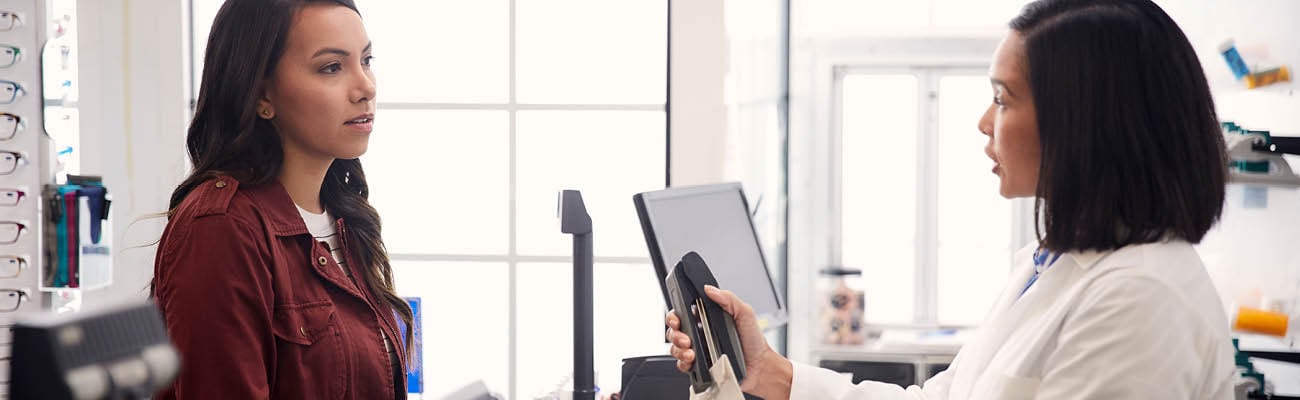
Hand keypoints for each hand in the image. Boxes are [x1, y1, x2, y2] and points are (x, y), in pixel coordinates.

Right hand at [665, 285, 790, 396]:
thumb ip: (728, 298)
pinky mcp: (700, 367)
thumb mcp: (745, 313)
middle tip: (686, 339)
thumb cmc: (754, 341)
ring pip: (675, 348)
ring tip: (691, 353)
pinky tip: (693, 362)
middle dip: (675, 334)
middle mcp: (700, 334)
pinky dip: (683, 364)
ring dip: (679, 350)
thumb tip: (710, 289)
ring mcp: (699, 351)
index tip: (677, 319)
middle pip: (674, 331)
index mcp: (707, 319)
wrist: (760, 367)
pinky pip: (682, 365)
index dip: (674, 315)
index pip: (683, 313)